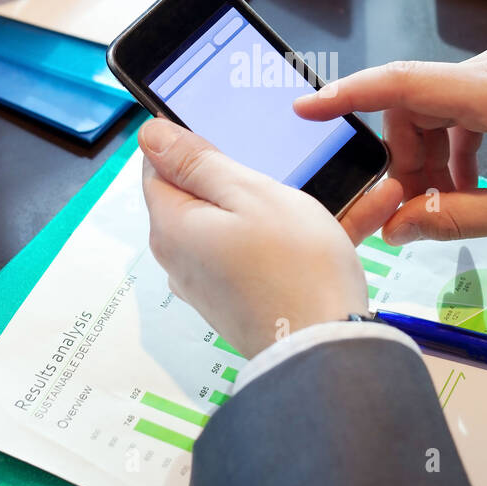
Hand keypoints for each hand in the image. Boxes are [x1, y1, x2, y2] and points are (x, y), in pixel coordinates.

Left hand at [138, 118, 403, 358]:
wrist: (328, 351)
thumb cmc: (296, 270)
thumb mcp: (250, 194)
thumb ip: (197, 162)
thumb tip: (150, 134)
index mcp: (172, 226)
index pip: (158, 165)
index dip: (193, 144)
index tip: (234, 139)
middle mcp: (180, 258)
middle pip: (199, 195)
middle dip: (243, 176)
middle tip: (291, 168)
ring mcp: (209, 283)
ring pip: (238, 223)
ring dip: (280, 206)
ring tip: (337, 195)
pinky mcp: (238, 300)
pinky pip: (257, 254)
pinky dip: (290, 238)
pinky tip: (336, 229)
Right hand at [294, 43, 486, 242]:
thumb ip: (454, 219)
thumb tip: (400, 225)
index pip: (399, 84)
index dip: (344, 94)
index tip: (304, 107)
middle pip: (416, 107)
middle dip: (404, 159)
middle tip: (413, 210)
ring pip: (443, 110)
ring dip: (436, 157)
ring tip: (461, 203)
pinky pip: (471, 107)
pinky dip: (464, 145)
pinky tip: (484, 182)